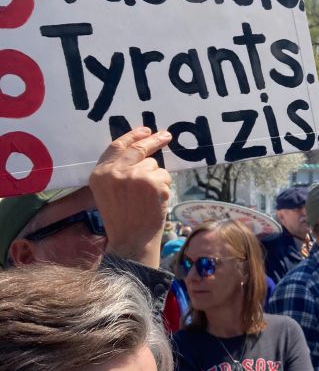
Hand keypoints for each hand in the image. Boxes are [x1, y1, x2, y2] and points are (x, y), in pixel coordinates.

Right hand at [89, 127, 171, 268]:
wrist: (131, 240)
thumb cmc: (122, 219)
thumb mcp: (108, 192)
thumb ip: (117, 171)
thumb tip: (140, 150)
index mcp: (100, 173)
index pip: (117, 146)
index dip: (132, 136)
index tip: (145, 130)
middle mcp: (115, 172)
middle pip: (139, 149)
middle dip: (154, 140)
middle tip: (166, 135)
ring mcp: (135, 176)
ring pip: (154, 165)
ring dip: (156, 178)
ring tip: (148, 198)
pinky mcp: (153, 183)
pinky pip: (164, 177)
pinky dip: (164, 187)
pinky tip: (155, 202)